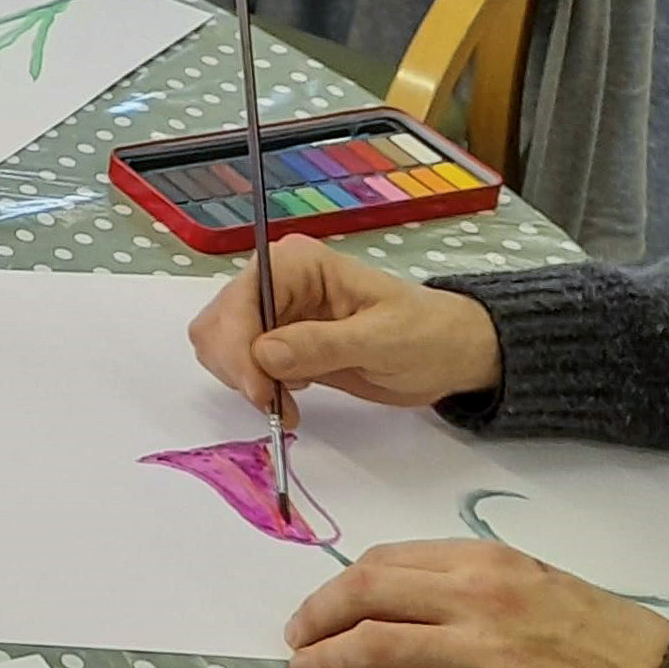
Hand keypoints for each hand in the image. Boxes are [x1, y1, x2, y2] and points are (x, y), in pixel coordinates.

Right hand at [188, 236, 502, 417]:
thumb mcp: (383, 341)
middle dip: (236, 367)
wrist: (451, 354)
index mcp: (299, 264)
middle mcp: (275, 281)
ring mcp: (272, 312)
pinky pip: (237, 364)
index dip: (239, 346)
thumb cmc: (429, 336)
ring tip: (285, 400)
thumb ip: (322, 345)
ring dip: (241, 380)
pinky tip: (287, 395)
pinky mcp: (275, 342)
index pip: (240, 300)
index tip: (261, 392)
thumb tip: (265, 353)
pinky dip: (251, 386)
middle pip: (218, 323)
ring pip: (218, 345)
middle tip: (273, 403)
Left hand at [284, 539, 668, 667]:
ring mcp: (487, 655)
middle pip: (365, 596)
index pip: (383, 562)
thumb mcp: (533, 585)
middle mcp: (480, 599)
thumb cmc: (601, 639)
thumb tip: (389, 603)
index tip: (315, 608)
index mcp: (487, 562)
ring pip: (375, 650)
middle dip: (315, 619)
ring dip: (329, 664)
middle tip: (297, 642)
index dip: (334, 587)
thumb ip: (463, 585)